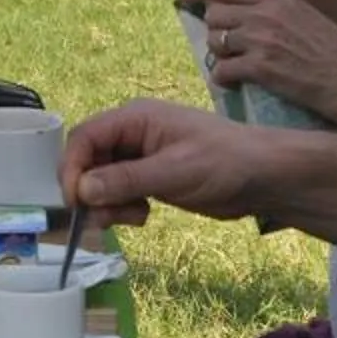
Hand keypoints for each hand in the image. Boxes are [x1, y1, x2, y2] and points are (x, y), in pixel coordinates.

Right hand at [60, 99, 260, 223]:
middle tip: (104, 219)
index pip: (84, 137)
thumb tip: (81, 190)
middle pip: (88, 161)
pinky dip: (122, 208)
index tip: (76, 201)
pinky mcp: (150, 178)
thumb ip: (126, 180)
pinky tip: (143, 216)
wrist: (264, 177)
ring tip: (133, 218)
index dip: (72, 168)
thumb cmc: (224, 163)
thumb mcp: (174, 171)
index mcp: (134, 118)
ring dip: (106, 204)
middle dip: (90, 191)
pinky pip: (118, 193)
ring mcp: (140, 157)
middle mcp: (132, 135)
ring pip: (100, 181)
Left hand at [182, 0, 336, 119]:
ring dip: (220, 54)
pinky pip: (222, 70)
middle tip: (225, 43)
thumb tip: (242, 11)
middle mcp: (266, 14)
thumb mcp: (304, 15)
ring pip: (216, 41)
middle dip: (215, 29)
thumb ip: (274, 9)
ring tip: (234, 63)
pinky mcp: (260, 69)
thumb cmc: (333, 52)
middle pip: (215, 14)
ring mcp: (261, 40)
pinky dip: (223, 78)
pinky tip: (234, 82)